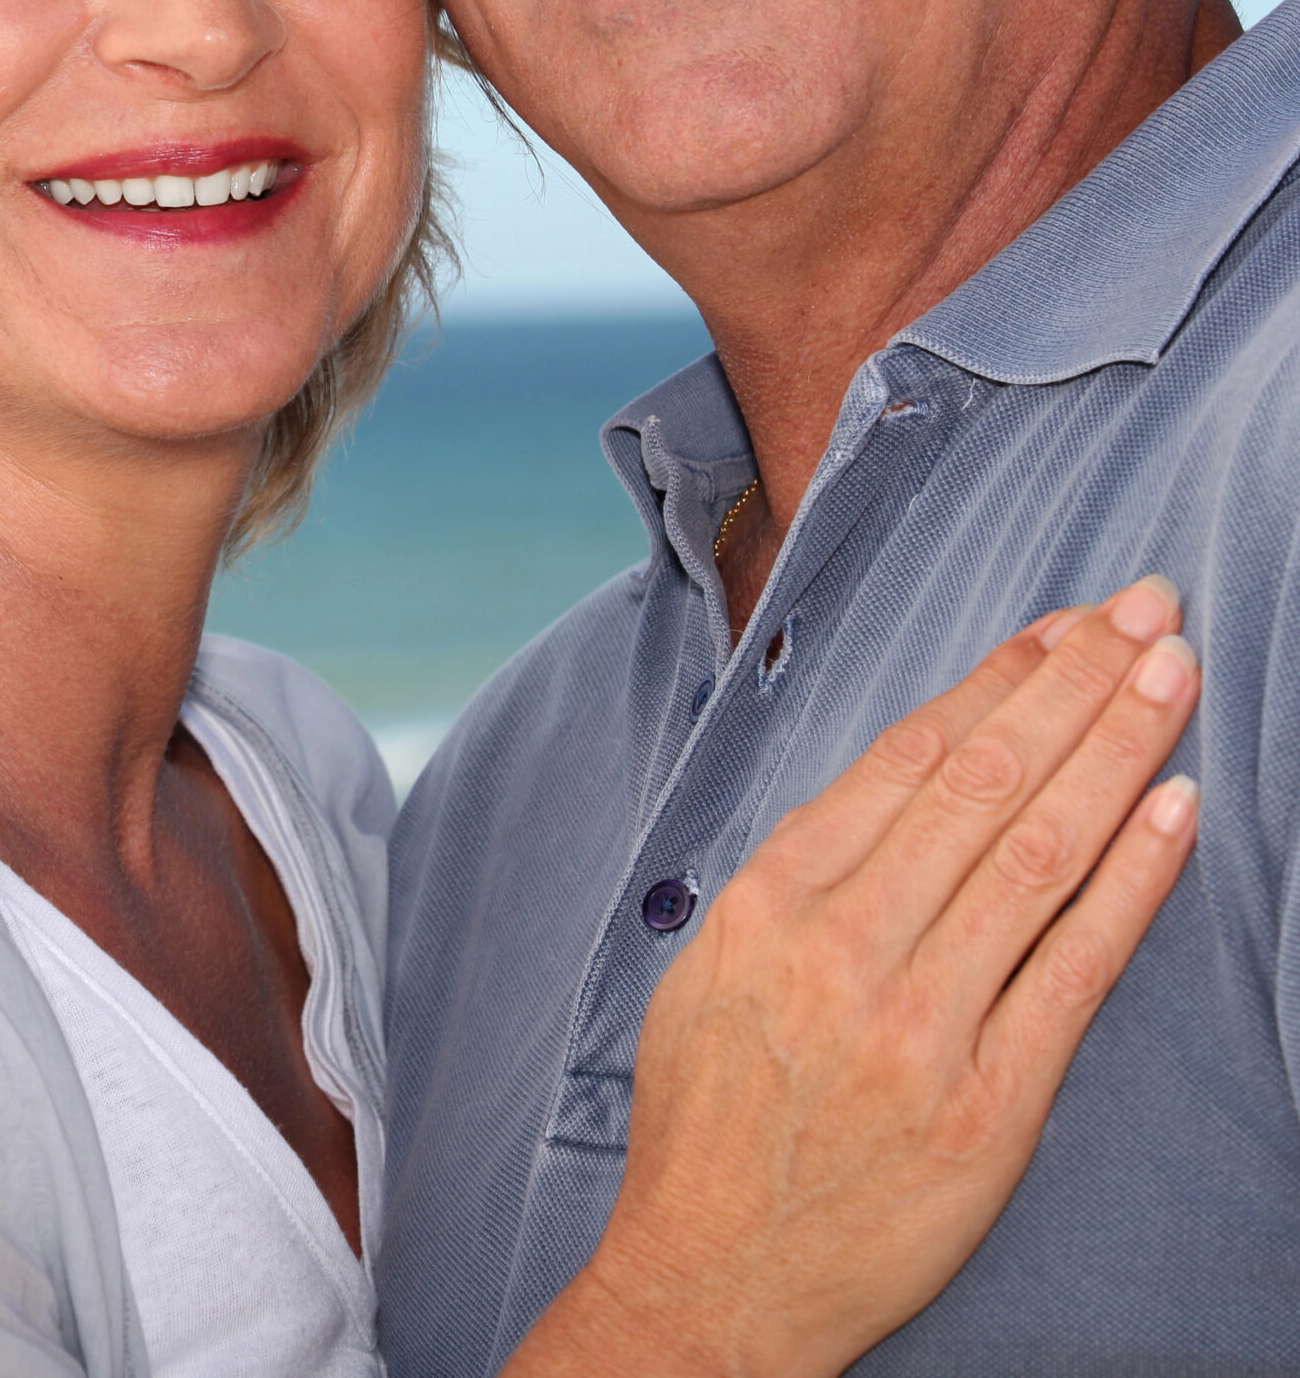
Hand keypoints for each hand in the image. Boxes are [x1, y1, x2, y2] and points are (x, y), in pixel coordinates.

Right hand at [502, 577, 1200, 1377]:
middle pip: (984, 781)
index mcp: (772, 898)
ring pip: (1039, 853)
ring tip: (1174, 676)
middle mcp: (846, 944)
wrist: (713, 1277)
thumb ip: (797, 877)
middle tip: (1148, 608)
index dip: (997, 679)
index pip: (907, 755)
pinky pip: (1076, 971)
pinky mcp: (990, 1105)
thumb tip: (886, 792)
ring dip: (1116, 750)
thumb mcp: (710, 967)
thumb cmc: (708, 1117)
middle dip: (1076, 682)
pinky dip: (1133, 883)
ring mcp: (923, 1023)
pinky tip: (1176, 809)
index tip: (1062, 623)